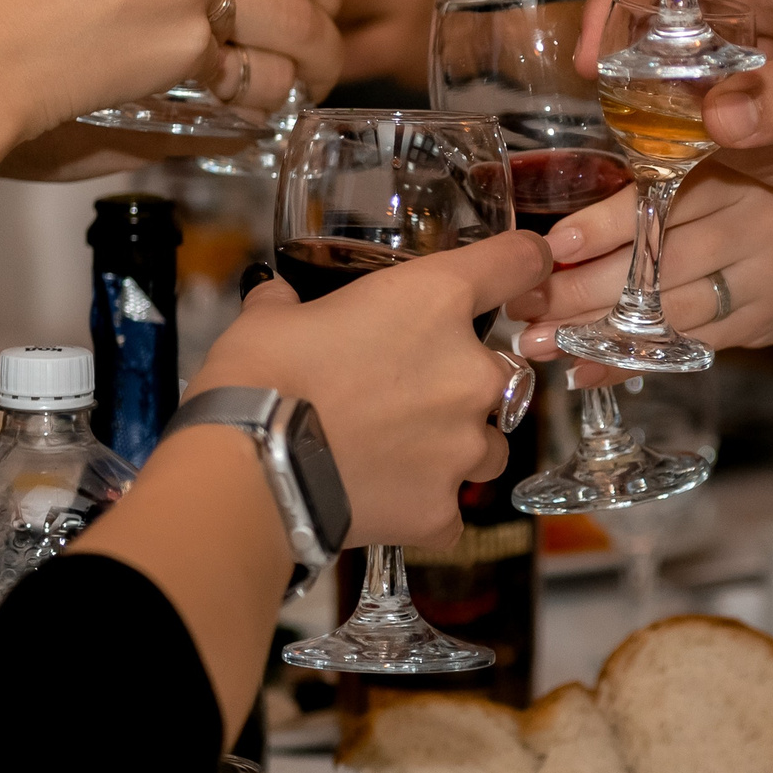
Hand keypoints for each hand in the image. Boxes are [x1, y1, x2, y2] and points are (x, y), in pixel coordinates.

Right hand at [189, 232, 553, 548]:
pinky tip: (384, 499)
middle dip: (464, 380)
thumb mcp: (271, 315)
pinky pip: (451, 510)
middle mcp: (470, 372)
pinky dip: (426, 505)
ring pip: (489, 444)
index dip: (522, 262)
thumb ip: (292, 301)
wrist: (249, 467)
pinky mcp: (442, 509)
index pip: (519, 261)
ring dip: (456, 445)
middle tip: (404, 391)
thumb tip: (278, 297)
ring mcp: (464, 446)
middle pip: (504, 368)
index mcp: (437, 301)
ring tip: (398, 451)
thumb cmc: (261, 376)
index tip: (521, 269)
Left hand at [503, 157, 772, 366]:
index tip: (551, 248)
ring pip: (669, 311)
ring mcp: (766, 275)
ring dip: (597, 332)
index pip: (657, 201)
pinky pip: (686, 348)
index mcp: (730, 169)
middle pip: (658, 263)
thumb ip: (644, 198)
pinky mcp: (764, 321)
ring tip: (542, 343)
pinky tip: (586, 369)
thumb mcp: (705, 176)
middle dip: (583, 289)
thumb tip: (552, 245)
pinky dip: (630, 362)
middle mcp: (754, 220)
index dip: (601, 226)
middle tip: (527, 307)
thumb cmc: (739, 202)